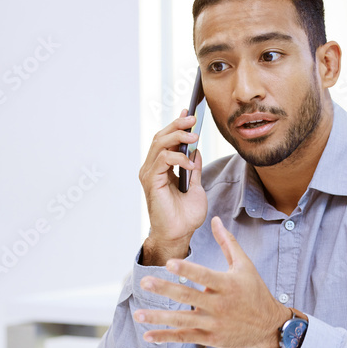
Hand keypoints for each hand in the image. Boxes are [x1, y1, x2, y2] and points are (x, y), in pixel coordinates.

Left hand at [134, 216, 289, 347]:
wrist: (270, 326)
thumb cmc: (256, 292)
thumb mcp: (245, 265)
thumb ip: (227, 242)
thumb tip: (215, 219)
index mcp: (227, 284)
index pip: (204, 275)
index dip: (187, 269)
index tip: (168, 262)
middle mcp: (220, 305)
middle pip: (188, 296)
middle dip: (165, 289)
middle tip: (144, 282)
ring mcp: (214, 323)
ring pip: (183, 320)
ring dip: (159, 318)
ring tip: (138, 314)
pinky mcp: (211, 338)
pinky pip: (186, 337)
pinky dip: (167, 337)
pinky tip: (148, 336)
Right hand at [139, 110, 207, 264]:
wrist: (179, 234)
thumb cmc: (185, 215)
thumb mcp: (196, 186)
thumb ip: (194, 168)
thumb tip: (196, 150)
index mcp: (162, 167)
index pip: (166, 140)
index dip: (176, 125)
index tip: (189, 113)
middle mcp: (152, 168)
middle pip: (161, 137)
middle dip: (177, 125)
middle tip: (193, 120)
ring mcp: (150, 173)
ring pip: (159, 144)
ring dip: (178, 137)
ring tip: (194, 137)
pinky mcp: (151, 181)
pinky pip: (162, 160)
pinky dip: (178, 158)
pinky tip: (190, 164)